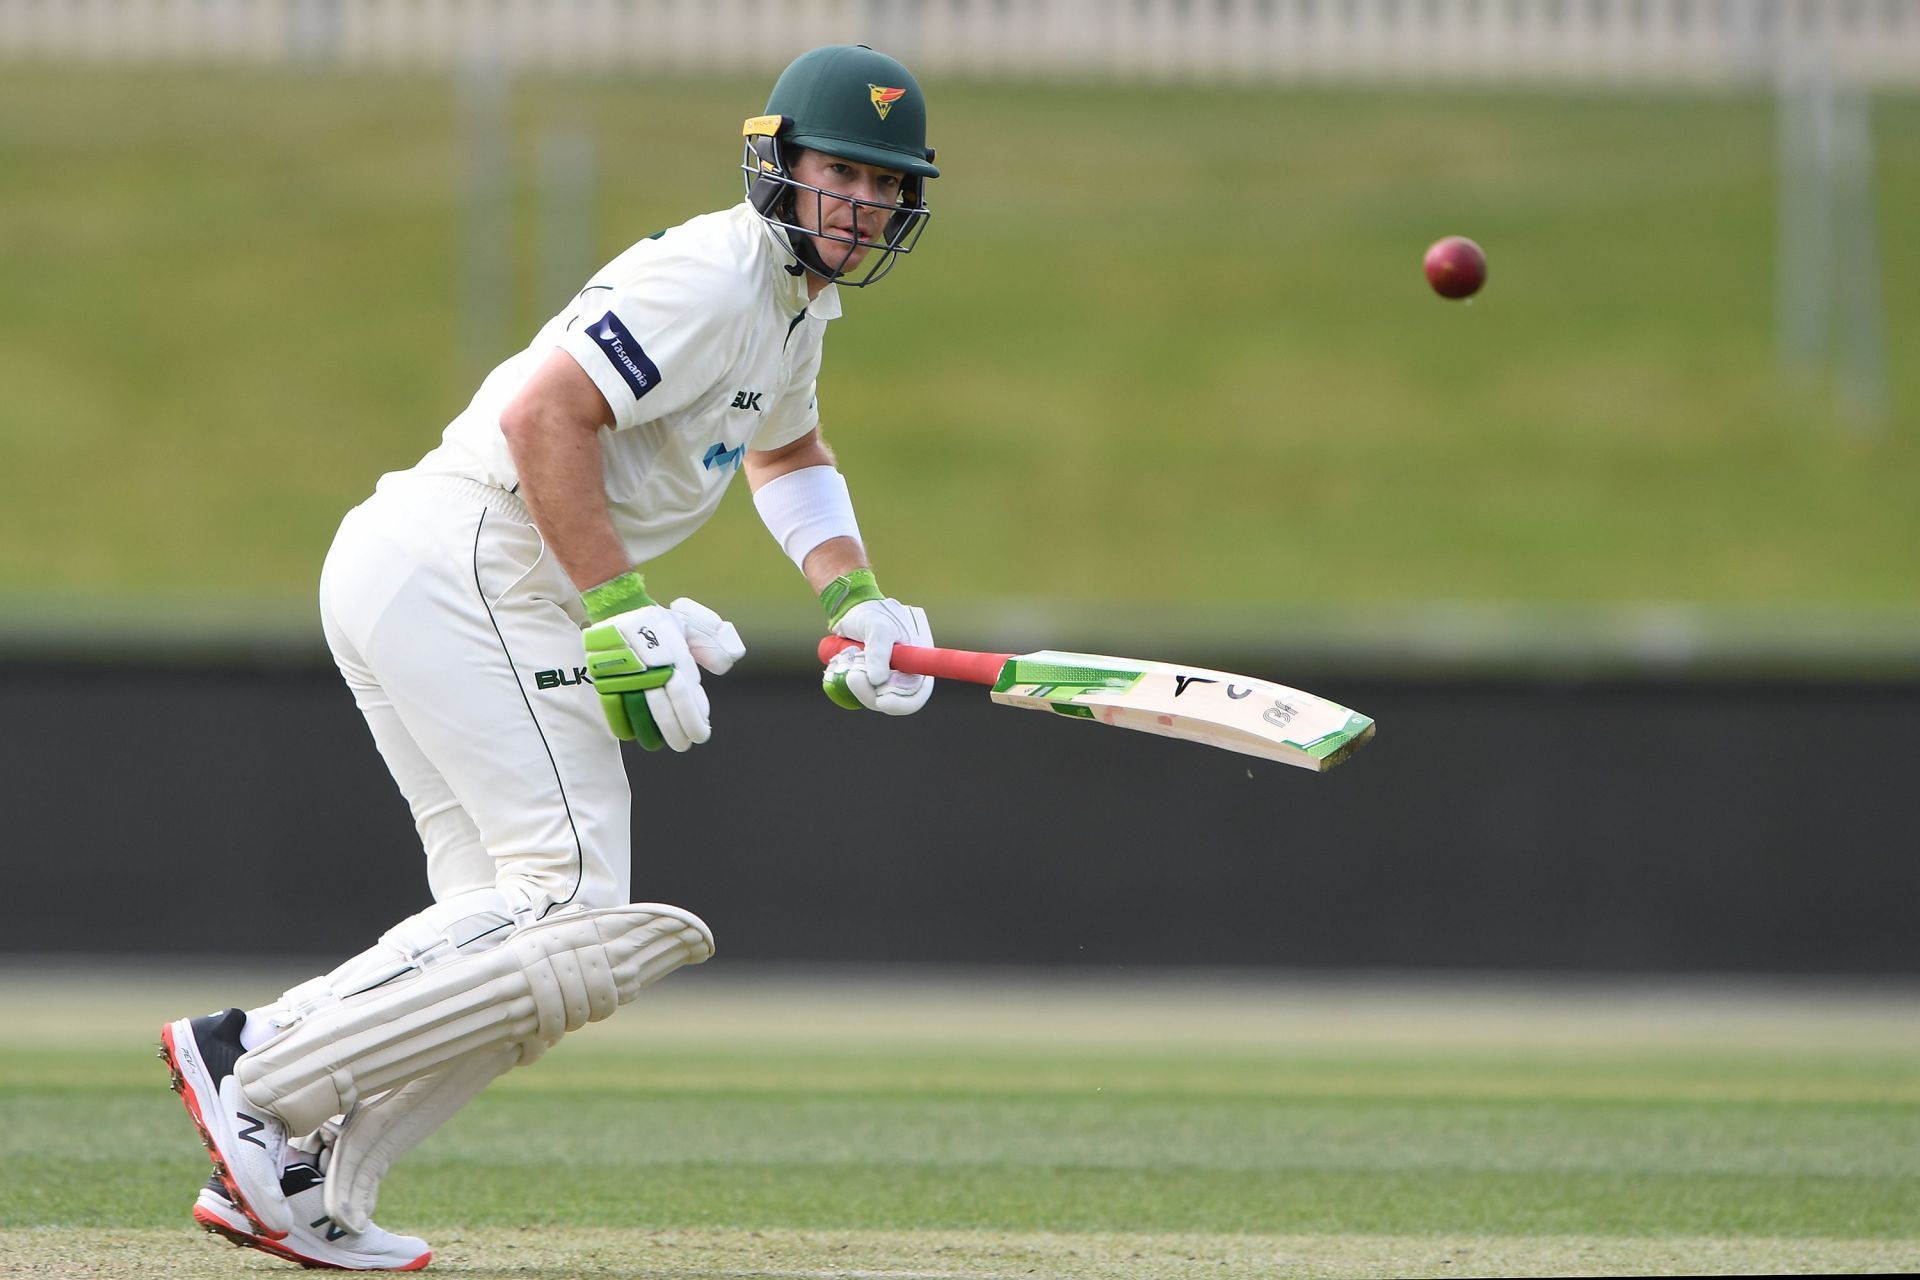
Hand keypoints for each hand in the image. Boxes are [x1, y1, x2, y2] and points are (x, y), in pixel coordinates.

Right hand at [583, 599, 743, 749]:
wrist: (620, 606)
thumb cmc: (658, 619)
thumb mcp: (691, 624)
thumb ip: (710, 644)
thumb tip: (724, 667)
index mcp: (674, 659)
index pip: (687, 699)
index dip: (694, 720)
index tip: (701, 733)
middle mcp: (652, 670)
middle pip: (664, 712)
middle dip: (676, 733)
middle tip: (682, 744)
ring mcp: (628, 676)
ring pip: (640, 715)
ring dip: (651, 734)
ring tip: (658, 744)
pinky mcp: (606, 678)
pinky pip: (613, 707)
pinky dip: (622, 724)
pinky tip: (631, 734)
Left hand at [824, 597, 933, 714]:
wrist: (851, 607)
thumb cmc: (870, 613)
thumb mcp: (877, 627)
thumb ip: (879, 653)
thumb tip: (878, 681)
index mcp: (917, 659)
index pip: (918, 692)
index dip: (903, 702)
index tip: (882, 700)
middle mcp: (905, 672)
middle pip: (893, 700)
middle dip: (871, 694)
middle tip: (853, 676)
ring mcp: (885, 677)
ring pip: (872, 697)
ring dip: (856, 683)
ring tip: (847, 657)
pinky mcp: (869, 678)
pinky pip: (859, 691)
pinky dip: (848, 681)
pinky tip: (842, 662)